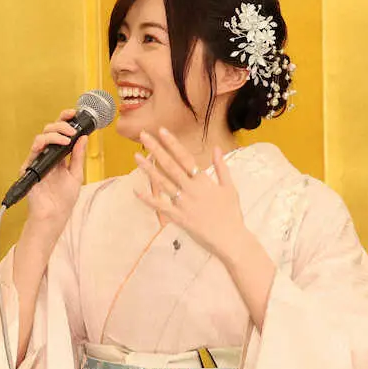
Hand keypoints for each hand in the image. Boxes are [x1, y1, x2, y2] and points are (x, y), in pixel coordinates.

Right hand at [23, 109, 87, 232]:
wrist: (54, 215)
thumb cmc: (63, 199)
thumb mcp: (76, 174)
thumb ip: (78, 156)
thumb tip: (83, 137)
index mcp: (58, 156)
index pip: (59, 133)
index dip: (65, 120)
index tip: (74, 113)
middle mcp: (47, 156)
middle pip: (49, 131)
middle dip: (61, 125)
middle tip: (72, 129)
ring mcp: (37, 161)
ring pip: (41, 137)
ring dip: (55, 133)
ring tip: (67, 138)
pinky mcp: (29, 167)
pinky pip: (34, 150)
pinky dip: (47, 144)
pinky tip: (60, 146)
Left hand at [135, 128, 251, 262]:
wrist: (229, 238)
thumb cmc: (231, 213)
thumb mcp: (229, 187)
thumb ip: (221, 167)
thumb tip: (217, 148)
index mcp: (203, 180)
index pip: (185, 157)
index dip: (172, 143)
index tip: (162, 130)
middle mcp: (190, 189)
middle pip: (170, 165)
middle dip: (156, 149)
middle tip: (144, 136)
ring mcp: (182, 203)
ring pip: (162, 182)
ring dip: (148, 169)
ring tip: (136, 157)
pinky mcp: (177, 217)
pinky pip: (160, 206)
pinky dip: (148, 199)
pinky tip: (136, 190)